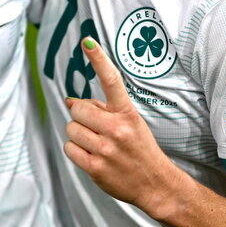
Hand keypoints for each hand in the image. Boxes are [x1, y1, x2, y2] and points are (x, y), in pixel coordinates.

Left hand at [64, 37, 175, 214]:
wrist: (156, 185)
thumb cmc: (140, 149)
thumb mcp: (130, 123)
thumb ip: (102, 110)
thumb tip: (69, 101)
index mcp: (127, 113)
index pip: (111, 80)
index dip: (99, 59)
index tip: (87, 41)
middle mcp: (116, 129)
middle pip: (77, 110)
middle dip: (81, 117)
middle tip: (95, 127)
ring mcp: (105, 149)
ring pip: (70, 129)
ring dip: (78, 134)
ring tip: (96, 143)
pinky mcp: (95, 168)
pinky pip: (69, 148)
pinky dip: (75, 150)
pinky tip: (91, 155)